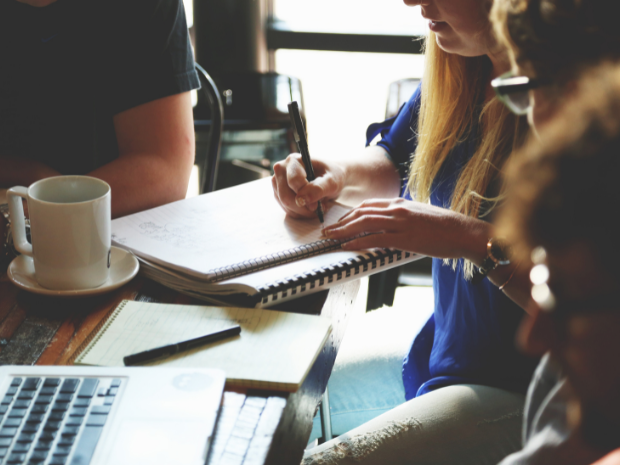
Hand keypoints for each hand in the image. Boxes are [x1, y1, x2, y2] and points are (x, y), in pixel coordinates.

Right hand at [272, 153, 345, 218]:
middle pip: (286, 196)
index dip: (305, 196)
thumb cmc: (332, 176)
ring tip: (316, 206)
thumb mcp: (332, 181)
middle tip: (318, 208)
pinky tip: (309, 208)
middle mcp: (282, 169)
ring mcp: (278, 181)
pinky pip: (286, 209)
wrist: (330, 178)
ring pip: (285, 204)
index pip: (293, 182)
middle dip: (303, 207)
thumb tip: (301, 199)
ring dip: (302, 211)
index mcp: (294, 160)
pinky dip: (299, 213)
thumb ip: (318, 188)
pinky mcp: (278, 193)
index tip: (317, 204)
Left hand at [323, 198, 489, 260]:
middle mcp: (397, 209)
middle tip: (328, 230)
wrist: (464, 232)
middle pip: (361, 212)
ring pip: (364, 223)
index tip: (340, 221)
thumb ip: (403, 217)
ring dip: (343, 231)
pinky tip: (347, 246)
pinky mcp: (405, 237)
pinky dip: (358, 242)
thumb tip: (390, 226)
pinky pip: (375, 239)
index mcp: (400, 203)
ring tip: (331, 238)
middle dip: (341, 222)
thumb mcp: (420, 215)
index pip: (368, 205)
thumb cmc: (445, 227)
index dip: (350, 214)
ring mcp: (400, 222)